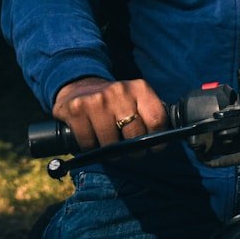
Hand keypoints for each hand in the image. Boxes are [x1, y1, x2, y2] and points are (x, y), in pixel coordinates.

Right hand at [52, 76, 168, 149]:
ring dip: (110, 152)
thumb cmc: (114, 102)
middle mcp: (120, 91)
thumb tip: (162, 139)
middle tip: (129, 150)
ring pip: (110, 143)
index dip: (157, 139)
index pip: (157, 119)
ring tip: (109, 144)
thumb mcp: (135, 100)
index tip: (154, 147)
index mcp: (139, 88)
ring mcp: (98, 100)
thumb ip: (149, 115)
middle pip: (135, 135)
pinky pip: (88, 144)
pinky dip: (90, 148)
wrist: (80, 86)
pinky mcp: (77, 109)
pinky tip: (92, 139)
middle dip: (133, 150)